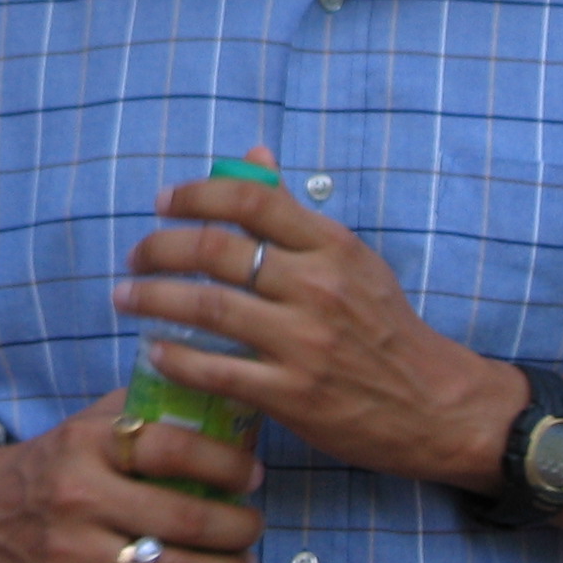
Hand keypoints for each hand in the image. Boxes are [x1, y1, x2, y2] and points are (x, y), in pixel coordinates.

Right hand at [0, 390, 263, 562]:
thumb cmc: (46, 466)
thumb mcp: (83, 425)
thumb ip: (139, 411)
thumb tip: (211, 403)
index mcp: (86, 445)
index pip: (171, 448)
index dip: (224, 464)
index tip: (251, 475)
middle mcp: (78, 497)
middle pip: (182, 518)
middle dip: (237, 527)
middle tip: (253, 525)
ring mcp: (70, 555)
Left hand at [114, 145, 524, 489]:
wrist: (437, 406)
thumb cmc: (384, 327)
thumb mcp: (350, 259)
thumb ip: (294, 212)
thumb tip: (253, 156)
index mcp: (331, 248)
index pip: (251, 201)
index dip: (196, 194)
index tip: (163, 203)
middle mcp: (316, 288)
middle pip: (216, 251)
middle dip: (159, 249)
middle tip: (134, 256)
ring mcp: (304, 343)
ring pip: (208, 307)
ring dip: (152, 298)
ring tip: (125, 297)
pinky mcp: (295, 395)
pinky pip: (218, 371)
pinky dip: (176, 358)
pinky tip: (155, 350)